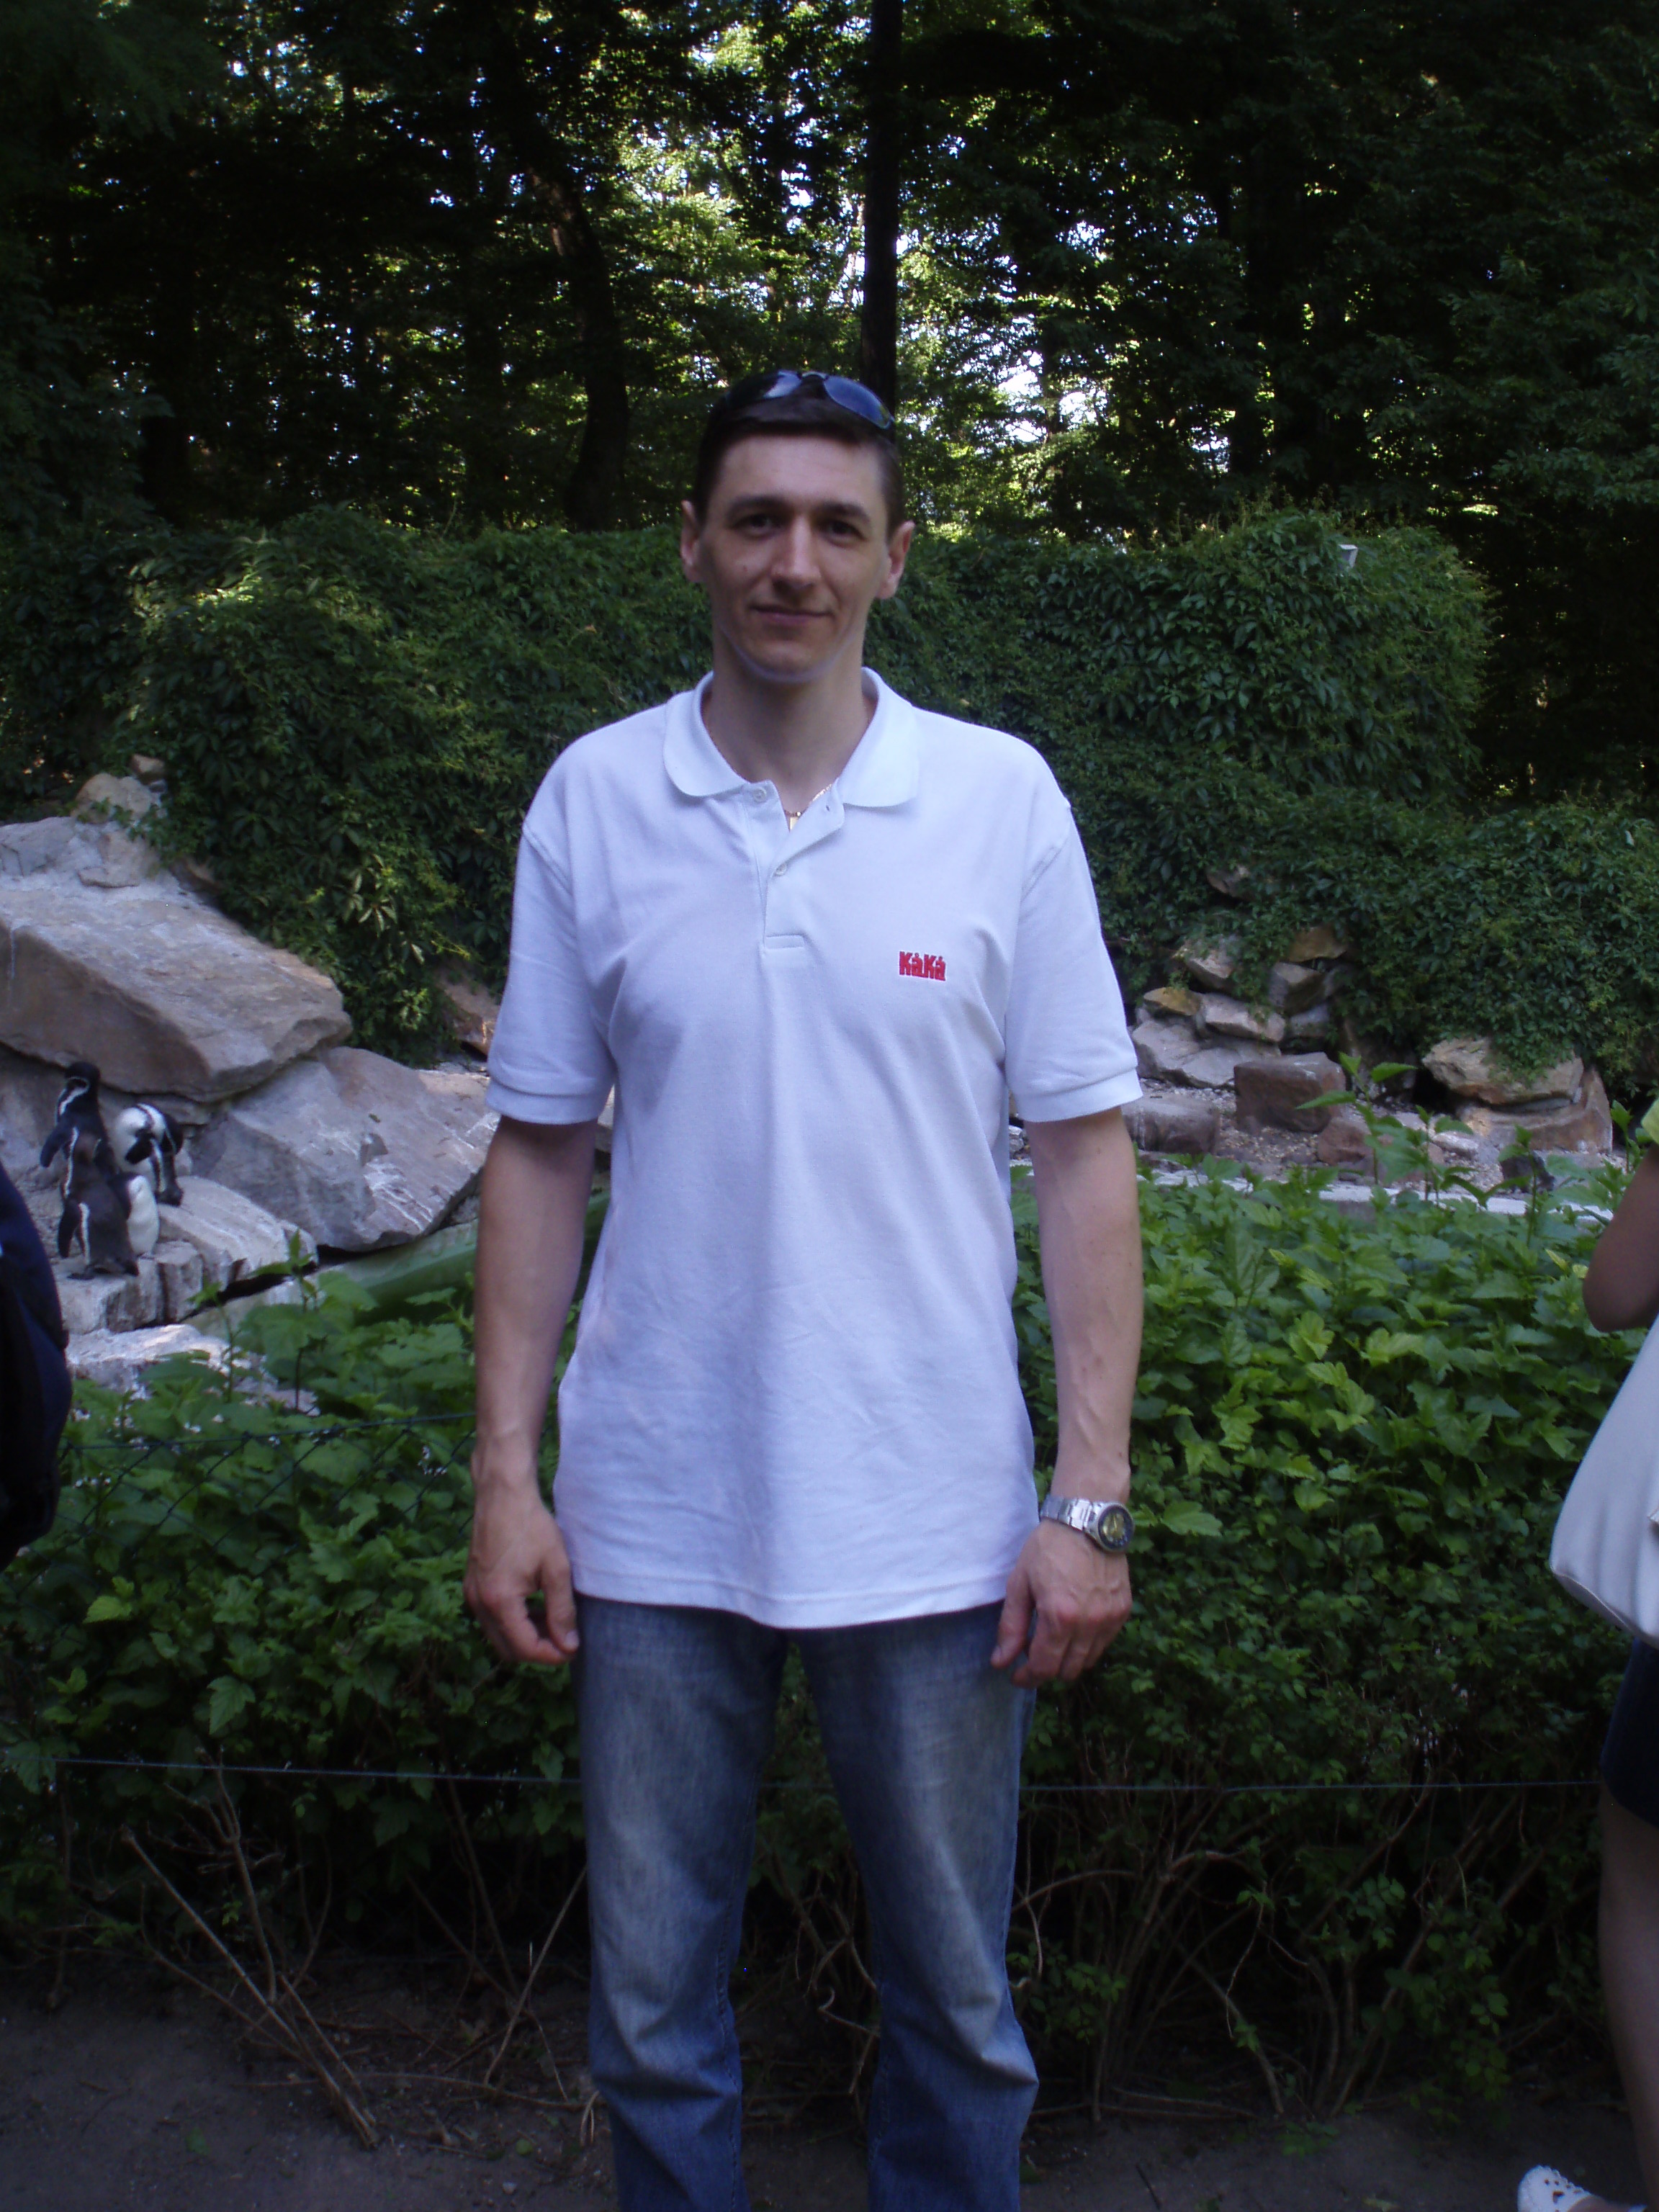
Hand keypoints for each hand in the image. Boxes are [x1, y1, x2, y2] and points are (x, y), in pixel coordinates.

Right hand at [464, 1464, 578, 1666]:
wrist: (503, 1494)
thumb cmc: (531, 1526)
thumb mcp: (556, 1568)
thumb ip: (562, 1610)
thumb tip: (569, 1645)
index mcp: (499, 1601)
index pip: (525, 1648)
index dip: (551, 1655)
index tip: (573, 1649)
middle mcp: (478, 1603)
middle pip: (508, 1649)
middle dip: (537, 1650)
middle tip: (565, 1638)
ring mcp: (471, 1594)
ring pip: (498, 1635)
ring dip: (524, 1636)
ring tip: (553, 1621)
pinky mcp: (472, 1585)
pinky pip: (491, 1618)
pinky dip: (512, 1621)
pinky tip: (534, 1606)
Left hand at [991, 1521, 1131, 1686]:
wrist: (1086, 1521)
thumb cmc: (1048, 1548)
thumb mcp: (1020, 1584)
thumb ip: (1011, 1627)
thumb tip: (1001, 1661)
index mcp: (1059, 1617)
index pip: (1045, 1668)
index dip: (1028, 1678)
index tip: (1016, 1675)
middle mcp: (1089, 1624)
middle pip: (1068, 1671)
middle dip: (1046, 1670)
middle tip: (1031, 1657)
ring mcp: (1109, 1619)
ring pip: (1087, 1661)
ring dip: (1067, 1660)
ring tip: (1051, 1642)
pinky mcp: (1122, 1611)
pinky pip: (1103, 1644)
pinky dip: (1086, 1645)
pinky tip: (1073, 1628)